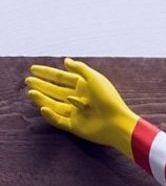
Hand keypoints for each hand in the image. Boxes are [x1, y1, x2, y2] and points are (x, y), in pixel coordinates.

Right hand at [24, 58, 138, 157]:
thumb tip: (65, 60)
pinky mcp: (75, 126)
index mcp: (84, 87)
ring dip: (42, 98)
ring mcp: (76, 113)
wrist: (117, 122)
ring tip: (30, 92)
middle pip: (56, 91)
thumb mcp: (94, 78)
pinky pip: (58, 120)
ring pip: (54, 105)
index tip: (32, 68)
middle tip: (28, 81)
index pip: (62, 78)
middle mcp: (79, 99)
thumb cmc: (108, 99)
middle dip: (42, 85)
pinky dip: (50, 115)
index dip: (48, 73)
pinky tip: (42, 107)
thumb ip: (79, 68)